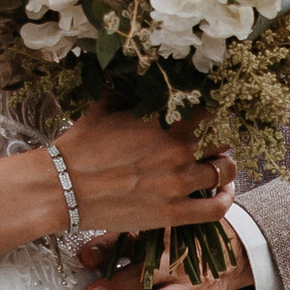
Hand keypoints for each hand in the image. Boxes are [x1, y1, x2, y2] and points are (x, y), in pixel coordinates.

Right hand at [52, 104, 235, 239]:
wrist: (62, 187)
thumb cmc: (80, 146)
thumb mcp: (105, 107)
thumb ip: (129, 93)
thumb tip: (134, 76)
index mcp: (166, 120)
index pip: (210, 110)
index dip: (212, 113)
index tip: (208, 118)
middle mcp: (179, 149)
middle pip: (222, 139)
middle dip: (219, 140)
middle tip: (211, 145)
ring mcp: (178, 183)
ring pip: (224, 171)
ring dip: (224, 168)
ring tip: (217, 168)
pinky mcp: (173, 214)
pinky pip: (217, 208)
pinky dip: (226, 199)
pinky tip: (223, 192)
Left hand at [79, 233, 255, 289]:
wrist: (231, 256)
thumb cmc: (184, 246)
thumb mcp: (155, 236)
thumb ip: (119, 244)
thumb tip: (85, 257)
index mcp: (162, 242)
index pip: (131, 243)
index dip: (107, 250)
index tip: (85, 260)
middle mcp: (175, 265)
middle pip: (144, 275)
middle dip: (116, 287)